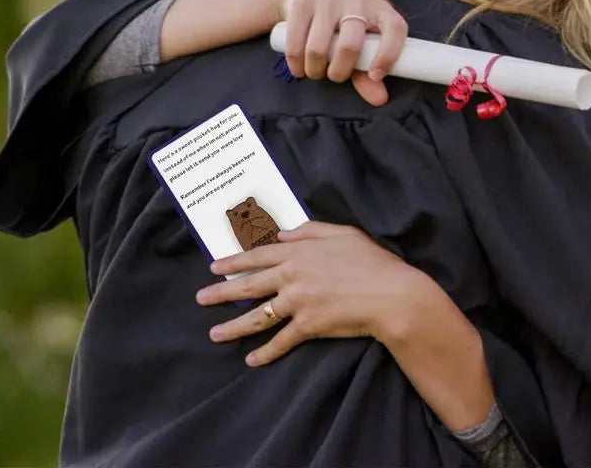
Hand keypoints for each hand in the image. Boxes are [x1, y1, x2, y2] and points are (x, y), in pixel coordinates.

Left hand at [196, 222, 423, 366]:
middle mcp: (292, 276)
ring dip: (233, 327)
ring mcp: (298, 302)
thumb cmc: (372, 260)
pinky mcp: (308, 326)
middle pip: (249, 285)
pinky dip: (265, 353)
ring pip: (258, 316)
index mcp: (300, 251)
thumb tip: (284, 232)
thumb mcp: (343, 233)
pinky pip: (281, 342)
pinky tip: (251, 360)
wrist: (390, 294)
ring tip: (213, 334)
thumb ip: (311, 230)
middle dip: (221, 292)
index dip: (234, 261)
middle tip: (200, 298)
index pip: (259, 255)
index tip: (214, 266)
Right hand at [276, 0, 407, 105]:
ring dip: (315, 70)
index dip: (388, 55)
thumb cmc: (339, 24)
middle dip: (339, 72)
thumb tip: (379, 99)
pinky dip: (296, 64)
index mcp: (379, 8)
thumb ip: (367, 73)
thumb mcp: (358, 44)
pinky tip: (299, 68)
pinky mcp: (301, 0)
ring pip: (319, 48)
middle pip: (350, 45)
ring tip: (315, 71)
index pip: (395, 28)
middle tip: (334, 76)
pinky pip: (296, 44)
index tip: (375, 76)